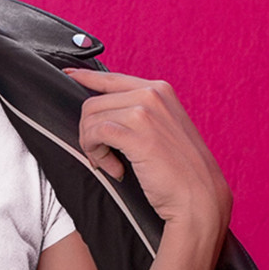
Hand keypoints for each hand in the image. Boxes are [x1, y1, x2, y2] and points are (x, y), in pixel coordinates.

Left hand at [63, 69, 231, 237]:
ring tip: (111, 164)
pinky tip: (114, 168)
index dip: (85, 77)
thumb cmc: (179, 169)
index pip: (111, 78)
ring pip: (91, 119)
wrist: (199, 195)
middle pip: (92, 103)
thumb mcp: (162, 128)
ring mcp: (146, 112)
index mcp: (159, 90)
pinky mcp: (138, 133)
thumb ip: (137, 113)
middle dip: (88, 133)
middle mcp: (152, 94)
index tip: (68, 74)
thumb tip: (101, 110)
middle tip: (102, 157)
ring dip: (93, 147)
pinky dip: (97, 154)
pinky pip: (96, 134)